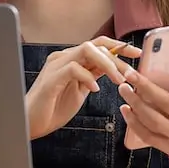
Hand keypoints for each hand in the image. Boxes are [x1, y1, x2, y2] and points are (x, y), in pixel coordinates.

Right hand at [25, 37, 142, 139]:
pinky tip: (94, 89)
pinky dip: (88, 77)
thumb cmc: (53, 108)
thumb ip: (93, 76)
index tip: (137, 54)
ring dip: (107, 64)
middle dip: (118, 57)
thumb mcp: (80, 90)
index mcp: (72, 59)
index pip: (99, 44)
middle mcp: (64, 57)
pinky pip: (74, 68)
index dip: (119, 47)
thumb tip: (114, 68)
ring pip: (86, 51)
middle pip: (96, 45)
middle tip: (131, 73)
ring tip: (118, 80)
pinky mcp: (51, 78)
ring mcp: (56, 65)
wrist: (31, 123)